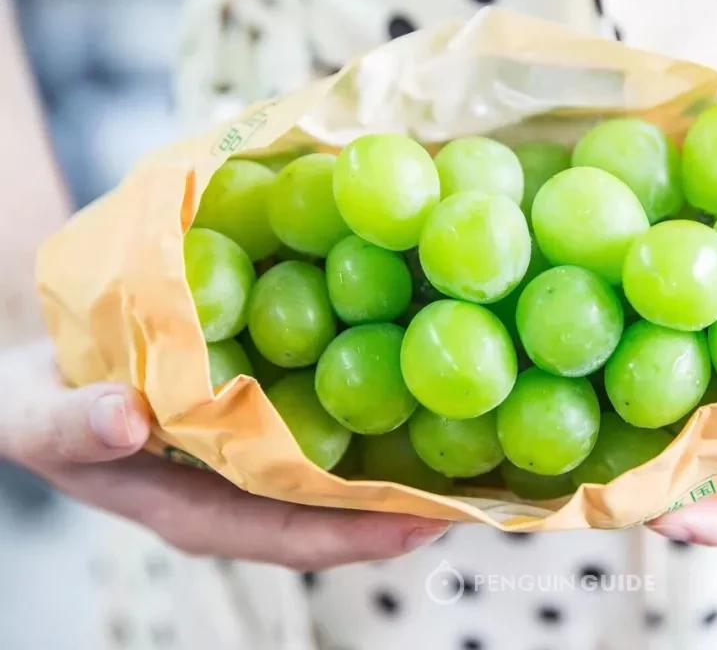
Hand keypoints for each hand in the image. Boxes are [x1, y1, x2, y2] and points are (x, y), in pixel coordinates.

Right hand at [0, 340, 447, 569]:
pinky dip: (377, 399)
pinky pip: (329, 415)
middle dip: (410, 503)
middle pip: (339, 511)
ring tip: (479, 433)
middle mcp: (241, 489)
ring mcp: (259, 454)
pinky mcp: (268, 410)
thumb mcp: (31, 412)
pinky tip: (420, 364)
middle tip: (487, 484)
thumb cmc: (38, 398)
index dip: (358, 535)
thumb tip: (124, 419)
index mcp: (195, 508)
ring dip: (408, 453)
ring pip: (343, 466)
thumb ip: (69, 426)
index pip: (289, 536)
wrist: (44, 362)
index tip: (427, 523)